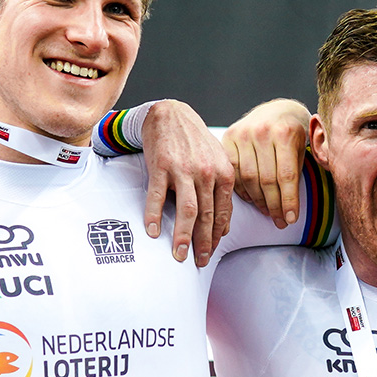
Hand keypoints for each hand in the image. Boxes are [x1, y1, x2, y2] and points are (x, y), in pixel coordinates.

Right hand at [140, 99, 234, 264]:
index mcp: (224, 173)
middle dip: (203, 242)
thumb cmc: (195, 142)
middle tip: (199, 261)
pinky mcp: (162, 167)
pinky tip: (153, 231)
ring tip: (179, 254)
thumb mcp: (217, 161)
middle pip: (206, 216)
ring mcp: (184, 170)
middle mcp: (206, 173)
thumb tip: (224, 225)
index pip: (222, 213)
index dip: (217, 235)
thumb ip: (222, 191)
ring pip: (187, 210)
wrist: (171, 114)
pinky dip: (154, 215)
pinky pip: (157, 196)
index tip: (211, 251)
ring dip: (183, 236)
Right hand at [222, 98, 309, 228]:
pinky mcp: (229, 137)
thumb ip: (298, 172)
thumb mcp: (303, 149)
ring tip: (268, 213)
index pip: (287, 175)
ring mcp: (243, 133)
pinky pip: (234, 171)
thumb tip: (290, 211)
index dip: (289, 201)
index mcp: (285, 132)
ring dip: (259, 201)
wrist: (277, 110)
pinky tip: (252, 199)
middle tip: (280, 222)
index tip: (291, 220)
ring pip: (249, 178)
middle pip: (267, 180)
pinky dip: (243, 189)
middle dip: (275, 205)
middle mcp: (262, 131)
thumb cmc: (294, 135)